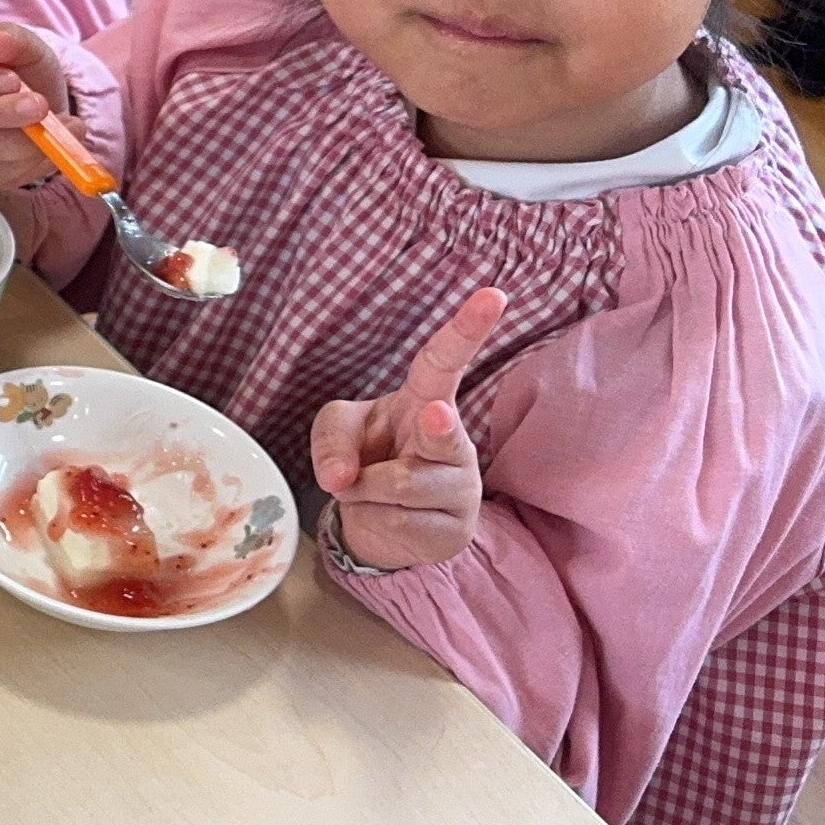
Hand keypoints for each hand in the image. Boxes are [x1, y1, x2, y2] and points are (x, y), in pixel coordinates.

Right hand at [0, 15, 74, 190]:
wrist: (32, 101)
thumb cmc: (15, 69)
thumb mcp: (21, 45)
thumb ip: (11, 37)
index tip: (13, 79)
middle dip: (2, 114)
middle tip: (39, 105)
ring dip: (26, 141)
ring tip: (64, 125)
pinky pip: (2, 174)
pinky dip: (34, 162)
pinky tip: (56, 146)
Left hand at [312, 287, 509, 571]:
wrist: (381, 524)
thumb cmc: (367, 457)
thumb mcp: (338, 432)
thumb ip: (331, 439)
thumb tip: (341, 478)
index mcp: (426, 400)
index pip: (445, 362)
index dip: (467, 329)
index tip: (493, 295)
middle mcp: (453, 441)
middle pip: (442, 433)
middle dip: (436, 429)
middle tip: (432, 416)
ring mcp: (460, 487)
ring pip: (399, 487)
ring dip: (363, 490)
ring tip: (367, 489)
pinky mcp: (455, 530)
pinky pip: (397, 523)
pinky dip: (370, 519)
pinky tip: (384, 516)